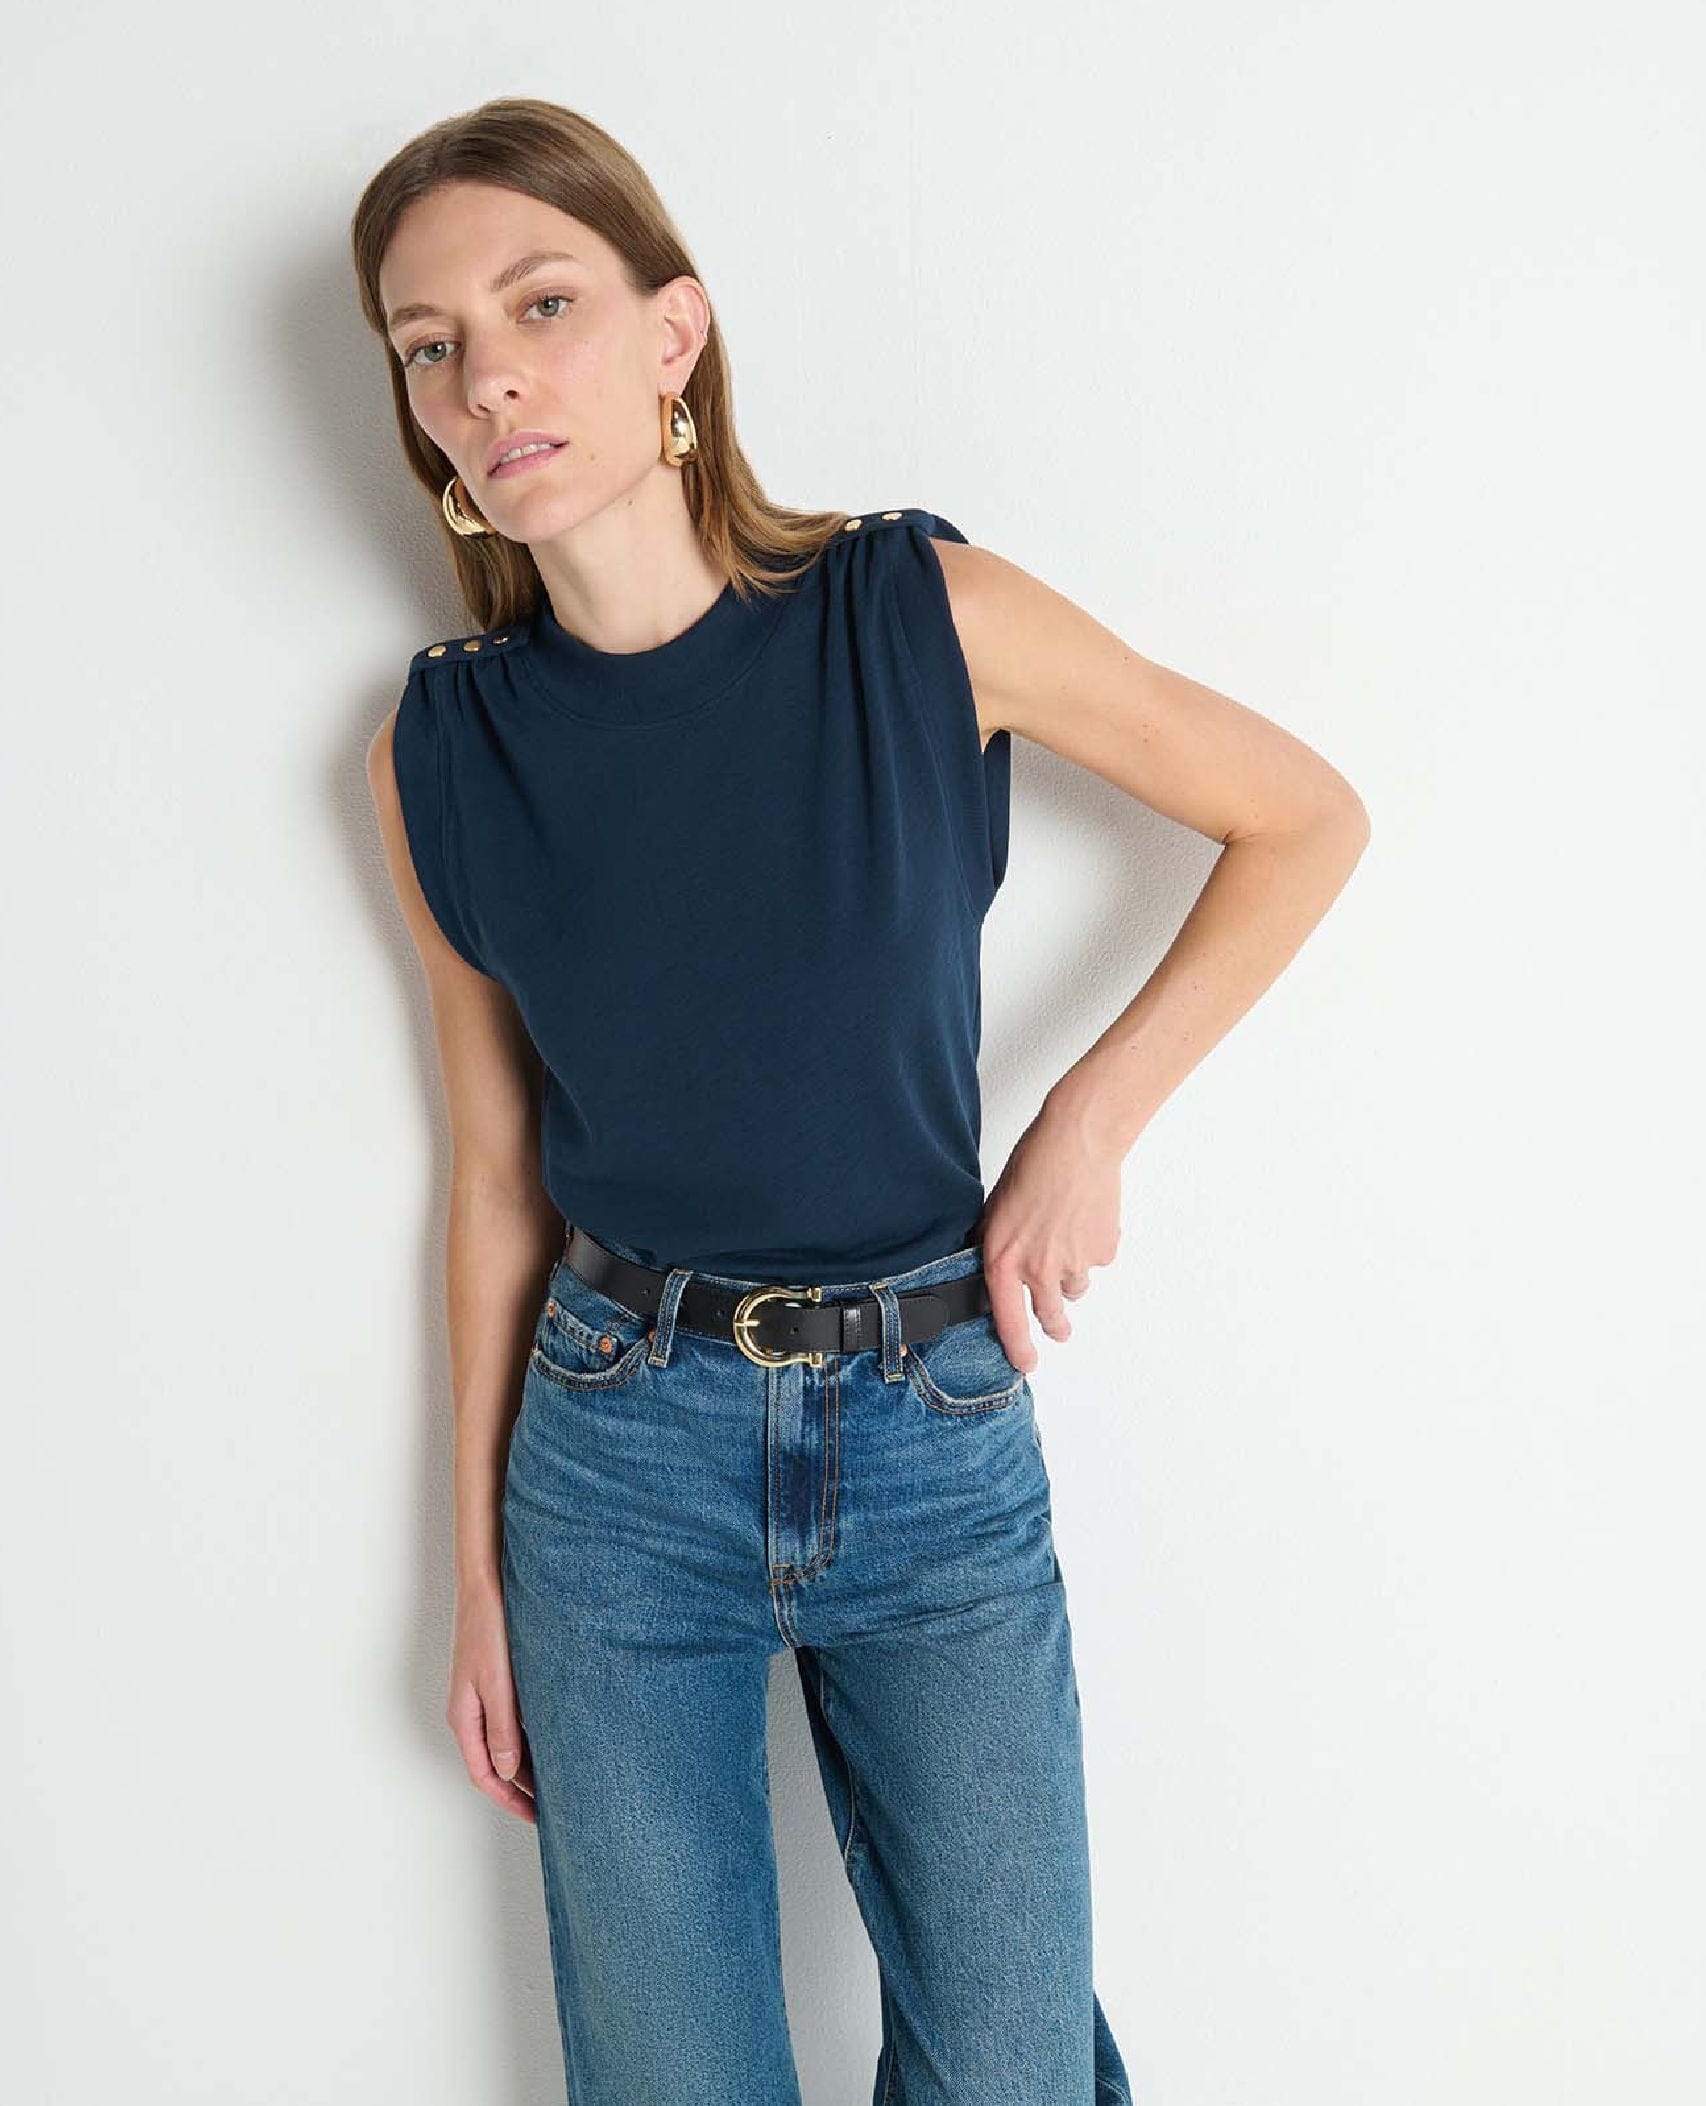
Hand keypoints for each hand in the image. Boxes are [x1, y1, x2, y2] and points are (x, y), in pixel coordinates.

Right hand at [447, 1583, 535, 1823]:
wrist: (486, 1587)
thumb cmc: (488, 1630)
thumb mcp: (497, 1684)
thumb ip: (502, 1728)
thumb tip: (506, 1770)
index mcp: (465, 1718)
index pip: (484, 1775)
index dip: (509, 1800)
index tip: (536, 1817)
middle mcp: (472, 1712)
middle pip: (495, 1763)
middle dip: (521, 1787)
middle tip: (553, 1805)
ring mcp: (483, 1697)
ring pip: (505, 1742)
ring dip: (527, 1763)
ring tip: (558, 1779)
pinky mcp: (497, 1681)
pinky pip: (512, 1721)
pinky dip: (530, 1737)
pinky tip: (553, 1739)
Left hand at [972, 1091, 1122, 1372]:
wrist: (1078, 1142)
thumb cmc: (1035, 1164)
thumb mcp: (997, 1207)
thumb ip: (996, 1243)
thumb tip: (994, 1267)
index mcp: (1004, 1259)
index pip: (1007, 1320)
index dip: (1017, 1348)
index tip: (1024, 1363)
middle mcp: (1039, 1268)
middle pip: (1051, 1316)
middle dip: (1055, 1325)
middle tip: (1057, 1325)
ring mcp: (1075, 1262)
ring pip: (1075, 1289)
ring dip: (1071, 1277)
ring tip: (1066, 1239)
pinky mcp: (1103, 1251)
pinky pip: (1097, 1263)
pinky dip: (1092, 1250)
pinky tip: (1085, 1222)